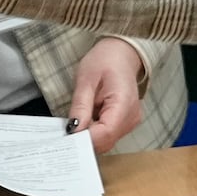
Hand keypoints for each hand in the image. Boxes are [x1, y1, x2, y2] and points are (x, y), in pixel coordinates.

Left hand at [69, 38, 143, 152]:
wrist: (121, 54)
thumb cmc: (104, 62)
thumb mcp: (85, 81)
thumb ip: (80, 107)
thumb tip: (72, 131)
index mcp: (124, 103)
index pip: (105, 133)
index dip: (84, 139)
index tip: (65, 139)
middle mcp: (131, 116)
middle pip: (106, 141)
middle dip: (84, 140)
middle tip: (65, 133)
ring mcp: (131, 120)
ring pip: (107, 141)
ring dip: (89, 137)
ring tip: (76, 124)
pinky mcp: (126, 122)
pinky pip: (109, 135)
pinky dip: (95, 133)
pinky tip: (86, 122)